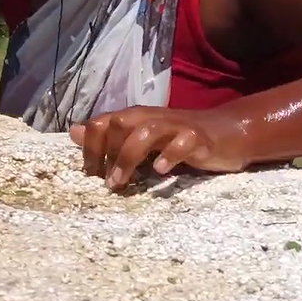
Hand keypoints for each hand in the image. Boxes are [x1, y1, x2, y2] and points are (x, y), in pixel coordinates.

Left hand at [68, 106, 251, 191]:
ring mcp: (176, 126)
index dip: (89, 148)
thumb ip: (110, 137)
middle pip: (119, 124)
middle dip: (107, 154)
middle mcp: (152, 117)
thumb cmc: (179, 138)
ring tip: (122, 183)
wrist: (227, 132)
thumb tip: (74, 132)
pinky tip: (161, 171)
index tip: (90, 175)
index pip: (101, 123)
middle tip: (107, 183)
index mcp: (136, 117)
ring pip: (146, 131)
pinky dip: (169, 155)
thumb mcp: (141, 137)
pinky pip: (183, 142)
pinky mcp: (198, 137)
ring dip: (129, 157)